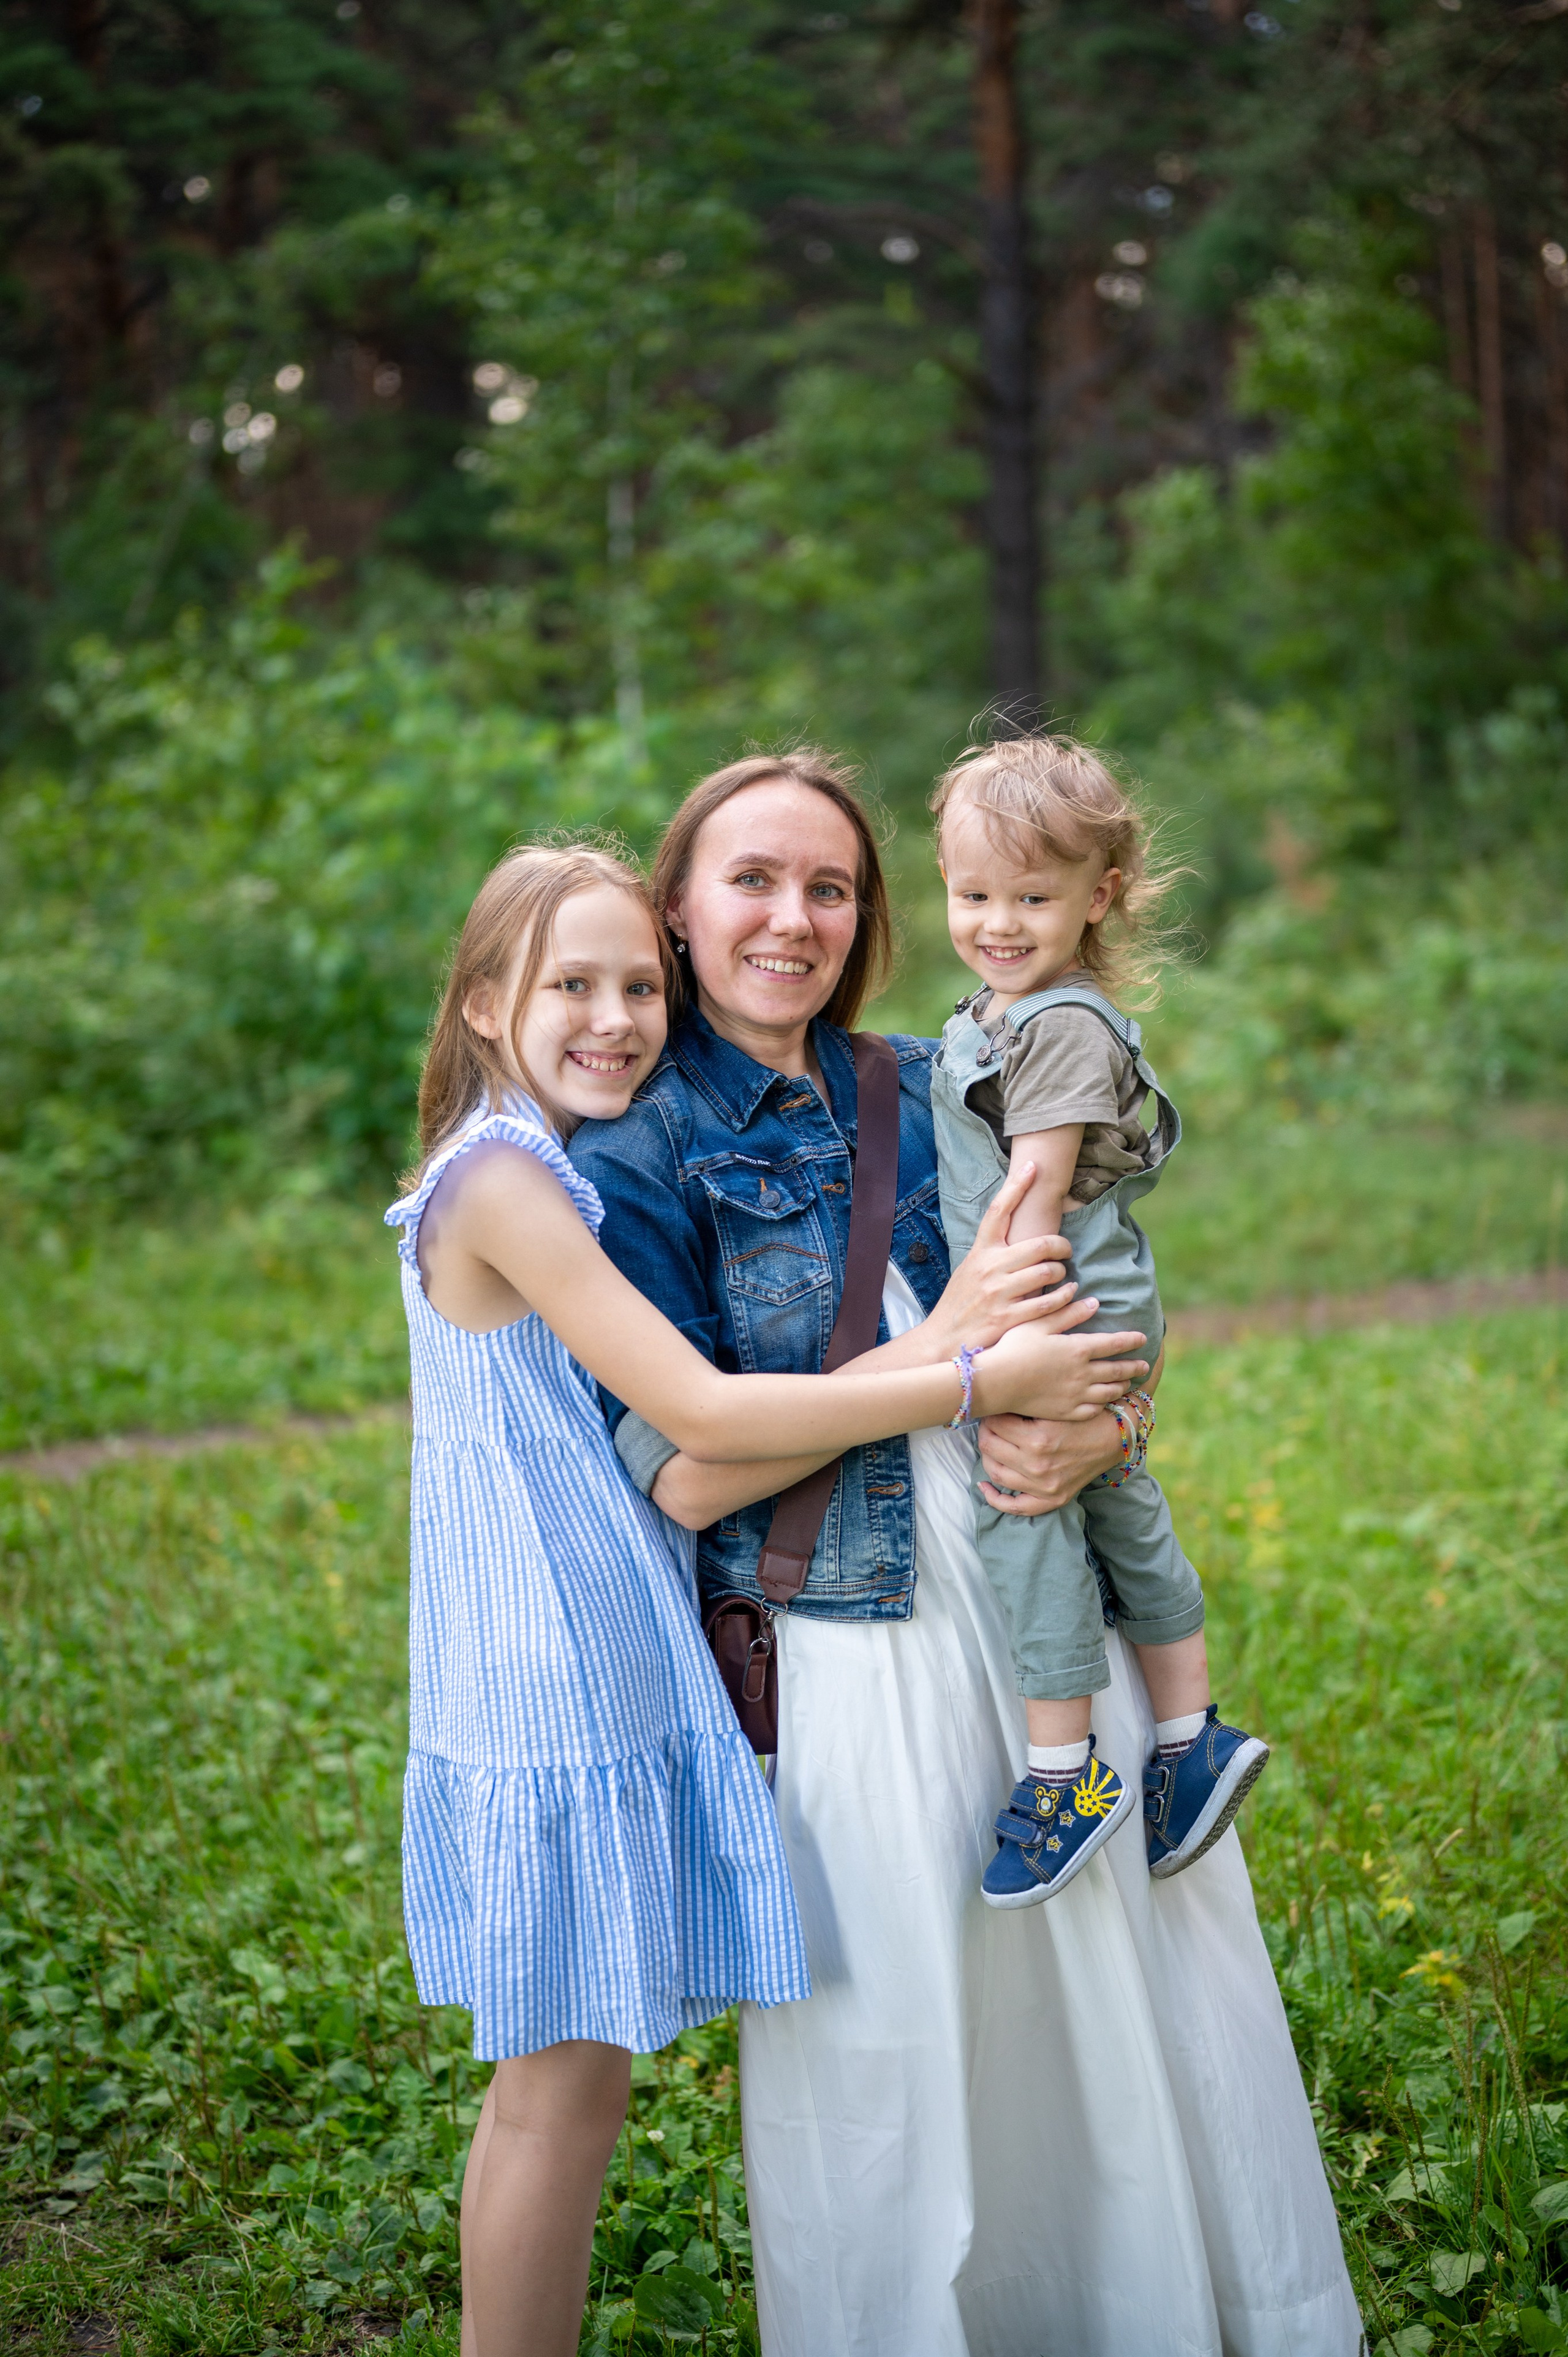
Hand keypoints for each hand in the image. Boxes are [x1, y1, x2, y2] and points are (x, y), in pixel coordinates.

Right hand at [927, 1162, 1073, 1353]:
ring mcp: (1000, 1293)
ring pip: (1048, 1272)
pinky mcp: (1009, 1317)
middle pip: (1039, 1243)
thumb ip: (992, 1253)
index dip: (1017, 1186)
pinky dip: (1064, 1297)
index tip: (1033, 1166)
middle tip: (1065, 1251)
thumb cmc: (961, 1302)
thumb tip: (1017, 1233)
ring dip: (1062, 1273)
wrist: (943, 1339)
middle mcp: (990, 1268)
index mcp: (981, 1252)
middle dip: (1060, 1245)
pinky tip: (1068, 1295)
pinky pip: (1048, 1303)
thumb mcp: (970, 1269)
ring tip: (1062, 1276)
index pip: (1000, 1211)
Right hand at [971, 1307, 1147, 1424]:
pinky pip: (1093, 1409)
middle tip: (1145, 1365)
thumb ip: (1068, 1312)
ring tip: (1128, 1383)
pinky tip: (1104, 1402)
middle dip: (1134, 1367)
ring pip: (1108, 1391)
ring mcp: (1076, 1395)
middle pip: (1117, 1370)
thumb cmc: (1013, 1347)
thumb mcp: (1039, 1323)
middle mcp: (1083, 1374)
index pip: (1114, 1344)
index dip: (1131, 1341)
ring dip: (1122, 1386)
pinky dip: (1104, 1404)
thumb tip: (1093, 1302)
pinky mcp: (1066, 1412)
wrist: (997, 1382)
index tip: (1143, 1339)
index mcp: (1078, 1349)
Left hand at [976, 1409, 1124, 1513]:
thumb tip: (993, 1405)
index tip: (993, 1409)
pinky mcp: (1052, 1499)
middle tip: (989, 1423)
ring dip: (987, 1456)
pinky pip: (1015, 1507)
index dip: (990, 1414)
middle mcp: (1038, 1465)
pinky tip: (984, 1486)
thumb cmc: (1084, 1417)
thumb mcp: (1054, 1407)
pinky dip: (994, 1498)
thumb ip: (1024, 1407)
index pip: (994, 1425)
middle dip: (985, 1431)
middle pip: (990, 1447)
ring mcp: (1044, 1486)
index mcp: (1038, 1439)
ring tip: (990, 1445)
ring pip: (996, 1472)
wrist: (1114, 1438)